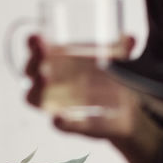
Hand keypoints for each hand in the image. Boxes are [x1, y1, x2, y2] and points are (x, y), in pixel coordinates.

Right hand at [23, 34, 137, 139]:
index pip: (38, 51)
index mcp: (59, 61)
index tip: (35, 37)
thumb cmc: (111, 78)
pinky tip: (58, 118)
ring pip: (38, 99)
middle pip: (32, 73)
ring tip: (44, 77)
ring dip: (36, 90)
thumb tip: (130, 38)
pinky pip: (62, 125)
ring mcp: (59, 105)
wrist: (127, 112)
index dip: (33, 45)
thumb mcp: (117, 60)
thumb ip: (122, 49)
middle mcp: (53, 83)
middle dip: (32, 62)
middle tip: (41, 53)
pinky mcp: (73, 125)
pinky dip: (60, 122)